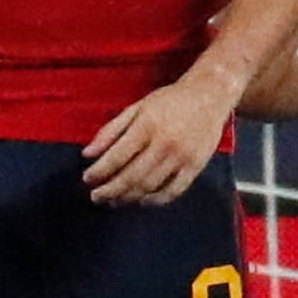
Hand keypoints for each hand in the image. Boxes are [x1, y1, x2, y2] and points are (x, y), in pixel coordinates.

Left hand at [83, 73, 236, 206]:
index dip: (99, 171)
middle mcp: (164, 143)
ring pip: (150, 186)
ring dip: (128, 197)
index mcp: (147, 126)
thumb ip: (111, 130)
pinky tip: (141, 200)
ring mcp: (181, 157)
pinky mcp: (195, 167)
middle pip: (132, 176)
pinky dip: (155, 200)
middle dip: (110, 190)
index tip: (87, 179)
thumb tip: (88, 154)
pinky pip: (173, 191)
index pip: (117, 156)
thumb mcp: (136, 108)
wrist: (209, 95)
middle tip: (96, 197)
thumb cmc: (169, 101)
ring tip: (114, 201)